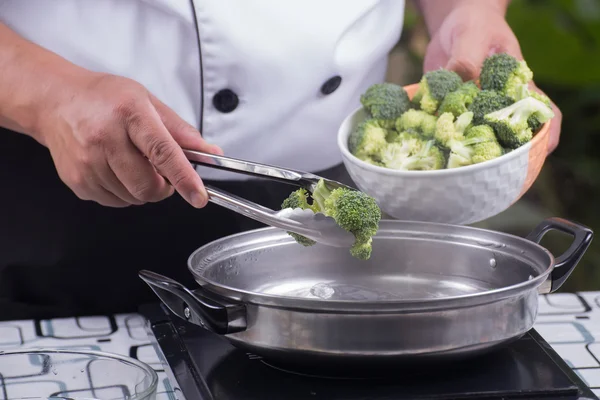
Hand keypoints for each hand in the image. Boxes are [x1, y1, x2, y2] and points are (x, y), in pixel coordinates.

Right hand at [39, 73, 221, 207]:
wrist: (55, 101)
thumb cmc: (104, 98)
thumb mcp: (147, 101)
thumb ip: (180, 130)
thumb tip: (211, 153)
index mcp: (128, 114)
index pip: (162, 152)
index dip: (183, 178)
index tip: (199, 196)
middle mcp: (104, 138)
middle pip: (147, 185)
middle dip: (163, 187)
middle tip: (160, 171)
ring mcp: (87, 162)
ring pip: (133, 198)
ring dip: (143, 188)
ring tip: (132, 162)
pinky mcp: (77, 180)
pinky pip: (115, 202)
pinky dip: (124, 192)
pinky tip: (116, 169)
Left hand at [422, 1, 561, 153]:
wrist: (453, 25)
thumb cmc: (476, 26)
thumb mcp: (473, 35)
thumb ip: (467, 57)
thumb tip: (460, 79)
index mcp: (518, 87)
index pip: (542, 115)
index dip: (544, 138)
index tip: (530, 155)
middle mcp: (500, 104)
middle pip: (507, 138)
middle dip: (494, 154)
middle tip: (473, 162)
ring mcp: (475, 111)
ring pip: (474, 138)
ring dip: (461, 148)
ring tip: (446, 156)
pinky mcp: (453, 111)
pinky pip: (447, 128)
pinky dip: (436, 135)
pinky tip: (424, 140)